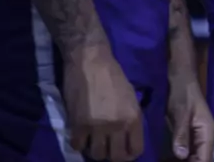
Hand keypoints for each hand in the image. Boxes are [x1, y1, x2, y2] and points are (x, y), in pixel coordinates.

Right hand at [62, 44, 143, 161]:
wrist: (90, 61)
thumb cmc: (112, 75)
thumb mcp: (131, 97)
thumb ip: (130, 119)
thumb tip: (127, 138)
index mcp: (134, 117)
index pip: (136, 150)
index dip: (130, 155)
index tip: (123, 152)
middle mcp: (118, 125)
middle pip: (116, 157)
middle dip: (112, 156)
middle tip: (108, 149)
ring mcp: (97, 127)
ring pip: (97, 155)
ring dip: (95, 150)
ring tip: (93, 141)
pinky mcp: (78, 125)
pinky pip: (78, 146)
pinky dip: (79, 143)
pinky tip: (80, 135)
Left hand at [166, 67, 213, 161]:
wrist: (182, 80)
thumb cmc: (182, 94)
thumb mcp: (181, 113)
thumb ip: (181, 135)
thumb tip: (182, 156)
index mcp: (208, 134)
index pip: (205, 160)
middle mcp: (207, 139)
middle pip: (201, 161)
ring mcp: (199, 139)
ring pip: (195, 158)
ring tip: (165, 161)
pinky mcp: (191, 138)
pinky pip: (188, 154)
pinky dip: (179, 159)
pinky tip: (167, 159)